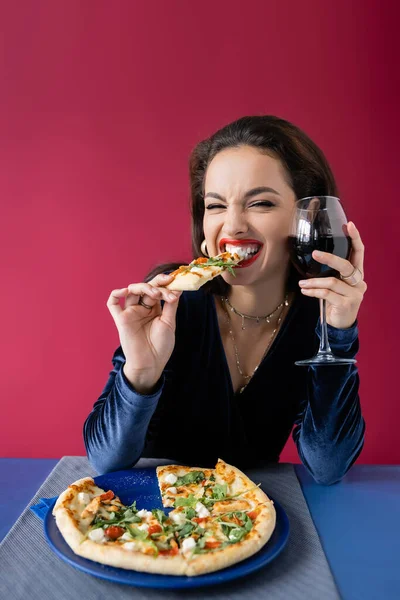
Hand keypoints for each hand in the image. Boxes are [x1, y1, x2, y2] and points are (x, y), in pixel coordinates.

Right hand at [107, 273, 181, 392]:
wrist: (151, 364)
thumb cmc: (161, 346)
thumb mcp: (169, 322)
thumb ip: (170, 305)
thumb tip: (177, 287)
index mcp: (154, 308)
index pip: (157, 289)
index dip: (165, 283)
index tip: (175, 281)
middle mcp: (141, 308)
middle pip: (145, 287)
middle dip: (157, 283)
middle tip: (167, 283)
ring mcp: (131, 312)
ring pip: (132, 291)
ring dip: (144, 287)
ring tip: (156, 293)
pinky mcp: (121, 319)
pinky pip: (113, 303)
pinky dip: (116, 294)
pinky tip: (126, 291)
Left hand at [298, 222, 366, 328]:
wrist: (340, 323)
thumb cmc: (335, 300)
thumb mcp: (335, 284)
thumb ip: (331, 272)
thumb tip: (313, 255)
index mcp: (357, 274)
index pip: (359, 253)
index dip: (355, 238)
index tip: (349, 225)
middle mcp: (359, 282)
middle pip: (345, 265)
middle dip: (329, 258)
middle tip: (315, 254)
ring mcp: (354, 294)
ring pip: (331, 282)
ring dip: (313, 282)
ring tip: (302, 283)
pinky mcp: (346, 304)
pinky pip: (326, 294)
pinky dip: (313, 291)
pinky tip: (305, 291)